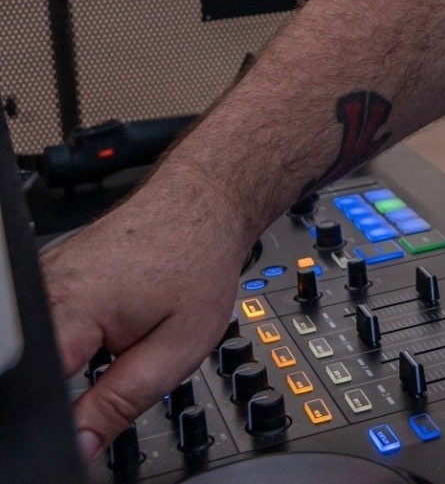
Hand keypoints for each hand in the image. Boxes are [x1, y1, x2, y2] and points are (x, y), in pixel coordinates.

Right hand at [40, 173, 250, 461]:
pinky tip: (112, 315)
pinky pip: (51, 321)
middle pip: (37, 368)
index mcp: (67, 310)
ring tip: (125, 327)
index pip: (35, 391)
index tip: (96, 411)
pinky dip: (79, 332)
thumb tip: (81, 444)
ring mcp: (44, 278)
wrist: (204, 204)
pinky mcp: (51, 276)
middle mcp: (45, 289)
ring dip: (78, 355)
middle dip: (76, 382)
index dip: (63, 416)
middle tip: (128, 354)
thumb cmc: (199, 261)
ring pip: (45, 346)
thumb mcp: (175, 348)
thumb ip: (121, 401)